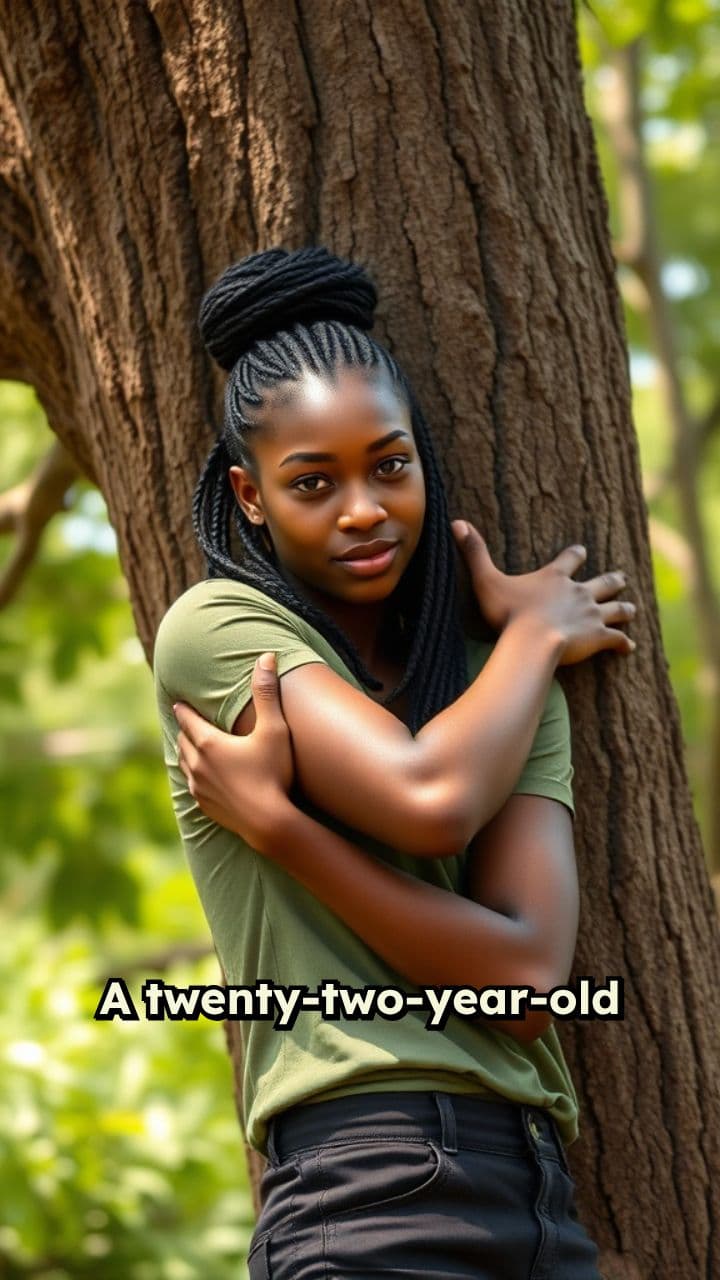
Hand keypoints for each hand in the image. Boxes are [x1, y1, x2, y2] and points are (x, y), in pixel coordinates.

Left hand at [173, 653, 294, 852]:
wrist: (269, 822)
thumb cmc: (273, 773)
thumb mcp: (274, 729)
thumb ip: (267, 692)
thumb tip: (266, 656)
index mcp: (209, 743)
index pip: (188, 720)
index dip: (183, 710)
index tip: (177, 702)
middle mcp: (198, 765)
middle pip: (183, 742)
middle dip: (183, 730)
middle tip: (183, 722)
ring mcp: (200, 788)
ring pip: (184, 764)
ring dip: (185, 753)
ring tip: (187, 748)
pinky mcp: (206, 807)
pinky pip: (192, 786)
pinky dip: (193, 776)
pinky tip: (199, 779)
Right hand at [451, 520, 636, 664]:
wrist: (533, 641)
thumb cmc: (509, 614)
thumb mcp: (487, 580)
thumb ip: (474, 552)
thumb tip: (456, 523)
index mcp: (556, 577)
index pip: (570, 558)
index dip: (576, 554)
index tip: (582, 551)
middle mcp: (579, 592)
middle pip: (602, 582)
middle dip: (612, 581)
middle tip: (621, 578)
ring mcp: (592, 614)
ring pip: (616, 609)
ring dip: (624, 609)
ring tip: (632, 609)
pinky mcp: (599, 636)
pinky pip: (616, 639)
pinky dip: (623, 643)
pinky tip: (629, 648)